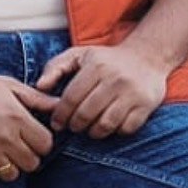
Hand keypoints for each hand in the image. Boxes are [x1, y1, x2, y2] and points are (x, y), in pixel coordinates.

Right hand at [0, 69, 59, 183]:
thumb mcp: (9, 86)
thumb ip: (37, 98)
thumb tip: (60, 105)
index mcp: (18, 117)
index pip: (45, 145)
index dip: (41, 143)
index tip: (31, 138)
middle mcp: (5, 136)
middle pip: (32, 163)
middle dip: (27, 156)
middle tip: (15, 147)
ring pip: (12, 175)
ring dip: (9, 167)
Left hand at [36, 43, 167, 137]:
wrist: (148, 57)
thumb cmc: (107, 60)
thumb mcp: (79, 55)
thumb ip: (55, 67)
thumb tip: (39, 86)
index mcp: (96, 66)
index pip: (71, 98)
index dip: (60, 115)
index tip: (57, 123)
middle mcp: (115, 79)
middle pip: (86, 114)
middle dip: (75, 125)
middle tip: (73, 127)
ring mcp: (132, 93)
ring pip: (106, 124)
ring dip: (93, 132)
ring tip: (89, 128)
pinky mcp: (147, 105)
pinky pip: (126, 129)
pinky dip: (115, 131)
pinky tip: (110, 125)